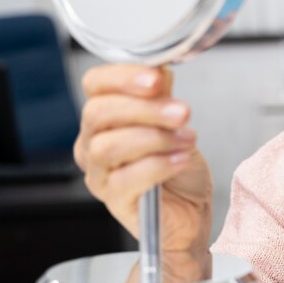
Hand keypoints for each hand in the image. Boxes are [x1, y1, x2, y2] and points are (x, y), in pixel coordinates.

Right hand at [74, 64, 212, 257]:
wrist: (191, 212)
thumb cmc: (179, 168)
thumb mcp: (176, 124)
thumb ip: (164, 98)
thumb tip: (160, 70)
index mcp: (105, 117)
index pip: (95, 84)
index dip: (123, 76)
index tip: (156, 79)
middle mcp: (92, 143)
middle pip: (99, 113)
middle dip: (145, 108)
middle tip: (181, 112)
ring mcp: (99, 173)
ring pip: (108, 146)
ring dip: (154, 138)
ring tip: (187, 140)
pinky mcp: (113, 199)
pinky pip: (126, 178)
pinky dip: (159, 165)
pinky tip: (181, 159)